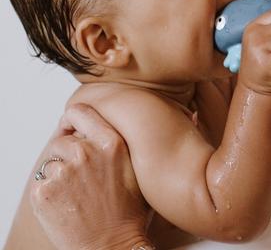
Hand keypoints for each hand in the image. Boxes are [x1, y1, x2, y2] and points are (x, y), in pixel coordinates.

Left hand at [29, 104, 152, 249]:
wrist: (113, 247)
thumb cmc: (129, 212)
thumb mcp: (139, 169)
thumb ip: (125, 143)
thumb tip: (150, 119)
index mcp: (111, 143)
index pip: (79, 112)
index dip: (72, 121)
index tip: (72, 130)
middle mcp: (86, 153)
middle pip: (62, 141)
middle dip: (68, 156)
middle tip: (81, 179)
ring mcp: (63, 172)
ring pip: (52, 164)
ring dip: (60, 177)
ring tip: (78, 197)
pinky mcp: (44, 192)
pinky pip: (41, 184)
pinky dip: (50, 194)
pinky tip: (68, 207)